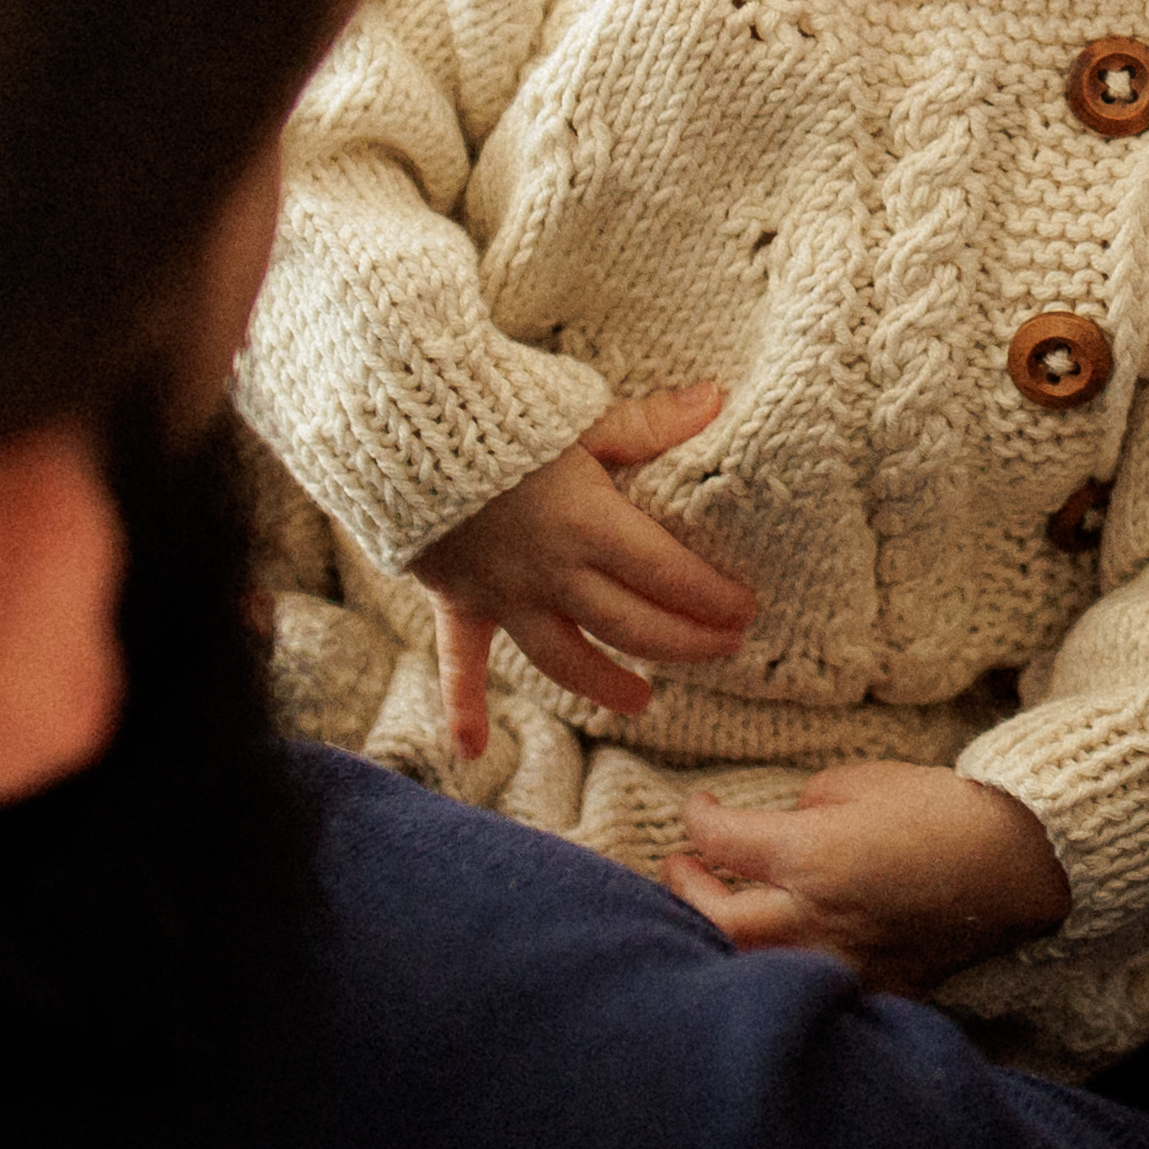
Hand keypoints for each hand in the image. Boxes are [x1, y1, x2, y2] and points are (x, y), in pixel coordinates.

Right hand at [406, 381, 754, 753]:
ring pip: (565, 658)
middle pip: (632, 627)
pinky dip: (464, 705)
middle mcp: (552, 572)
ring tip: (642, 701)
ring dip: (606, 685)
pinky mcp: (459, 599)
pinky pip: (461, 662)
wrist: (401, 428)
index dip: (713, 598)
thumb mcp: (580, 416)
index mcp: (590, 524)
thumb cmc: (498, 415)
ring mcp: (504, 594)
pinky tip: (470, 750)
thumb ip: (647, 422)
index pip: (669, 576)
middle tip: (726, 649)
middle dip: (685, 644)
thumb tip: (715, 398)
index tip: (747, 609)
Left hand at [658, 761, 1071, 995]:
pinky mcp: (871, 986)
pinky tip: (774, 944)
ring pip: (750, 963)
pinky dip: (778, 965)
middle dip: (686, 888)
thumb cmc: (942, 811)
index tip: (700, 810)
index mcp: (808, 856)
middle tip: (680, 865)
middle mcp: (813, 917)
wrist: (1019, 863)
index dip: (698, 819)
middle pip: (714, 917)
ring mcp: (840, 960)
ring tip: (716, 908)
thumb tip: (779, 827)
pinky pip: (806, 985)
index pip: (719, 840)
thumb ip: (805, 805)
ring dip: (722, 934)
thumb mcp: (862, 782)